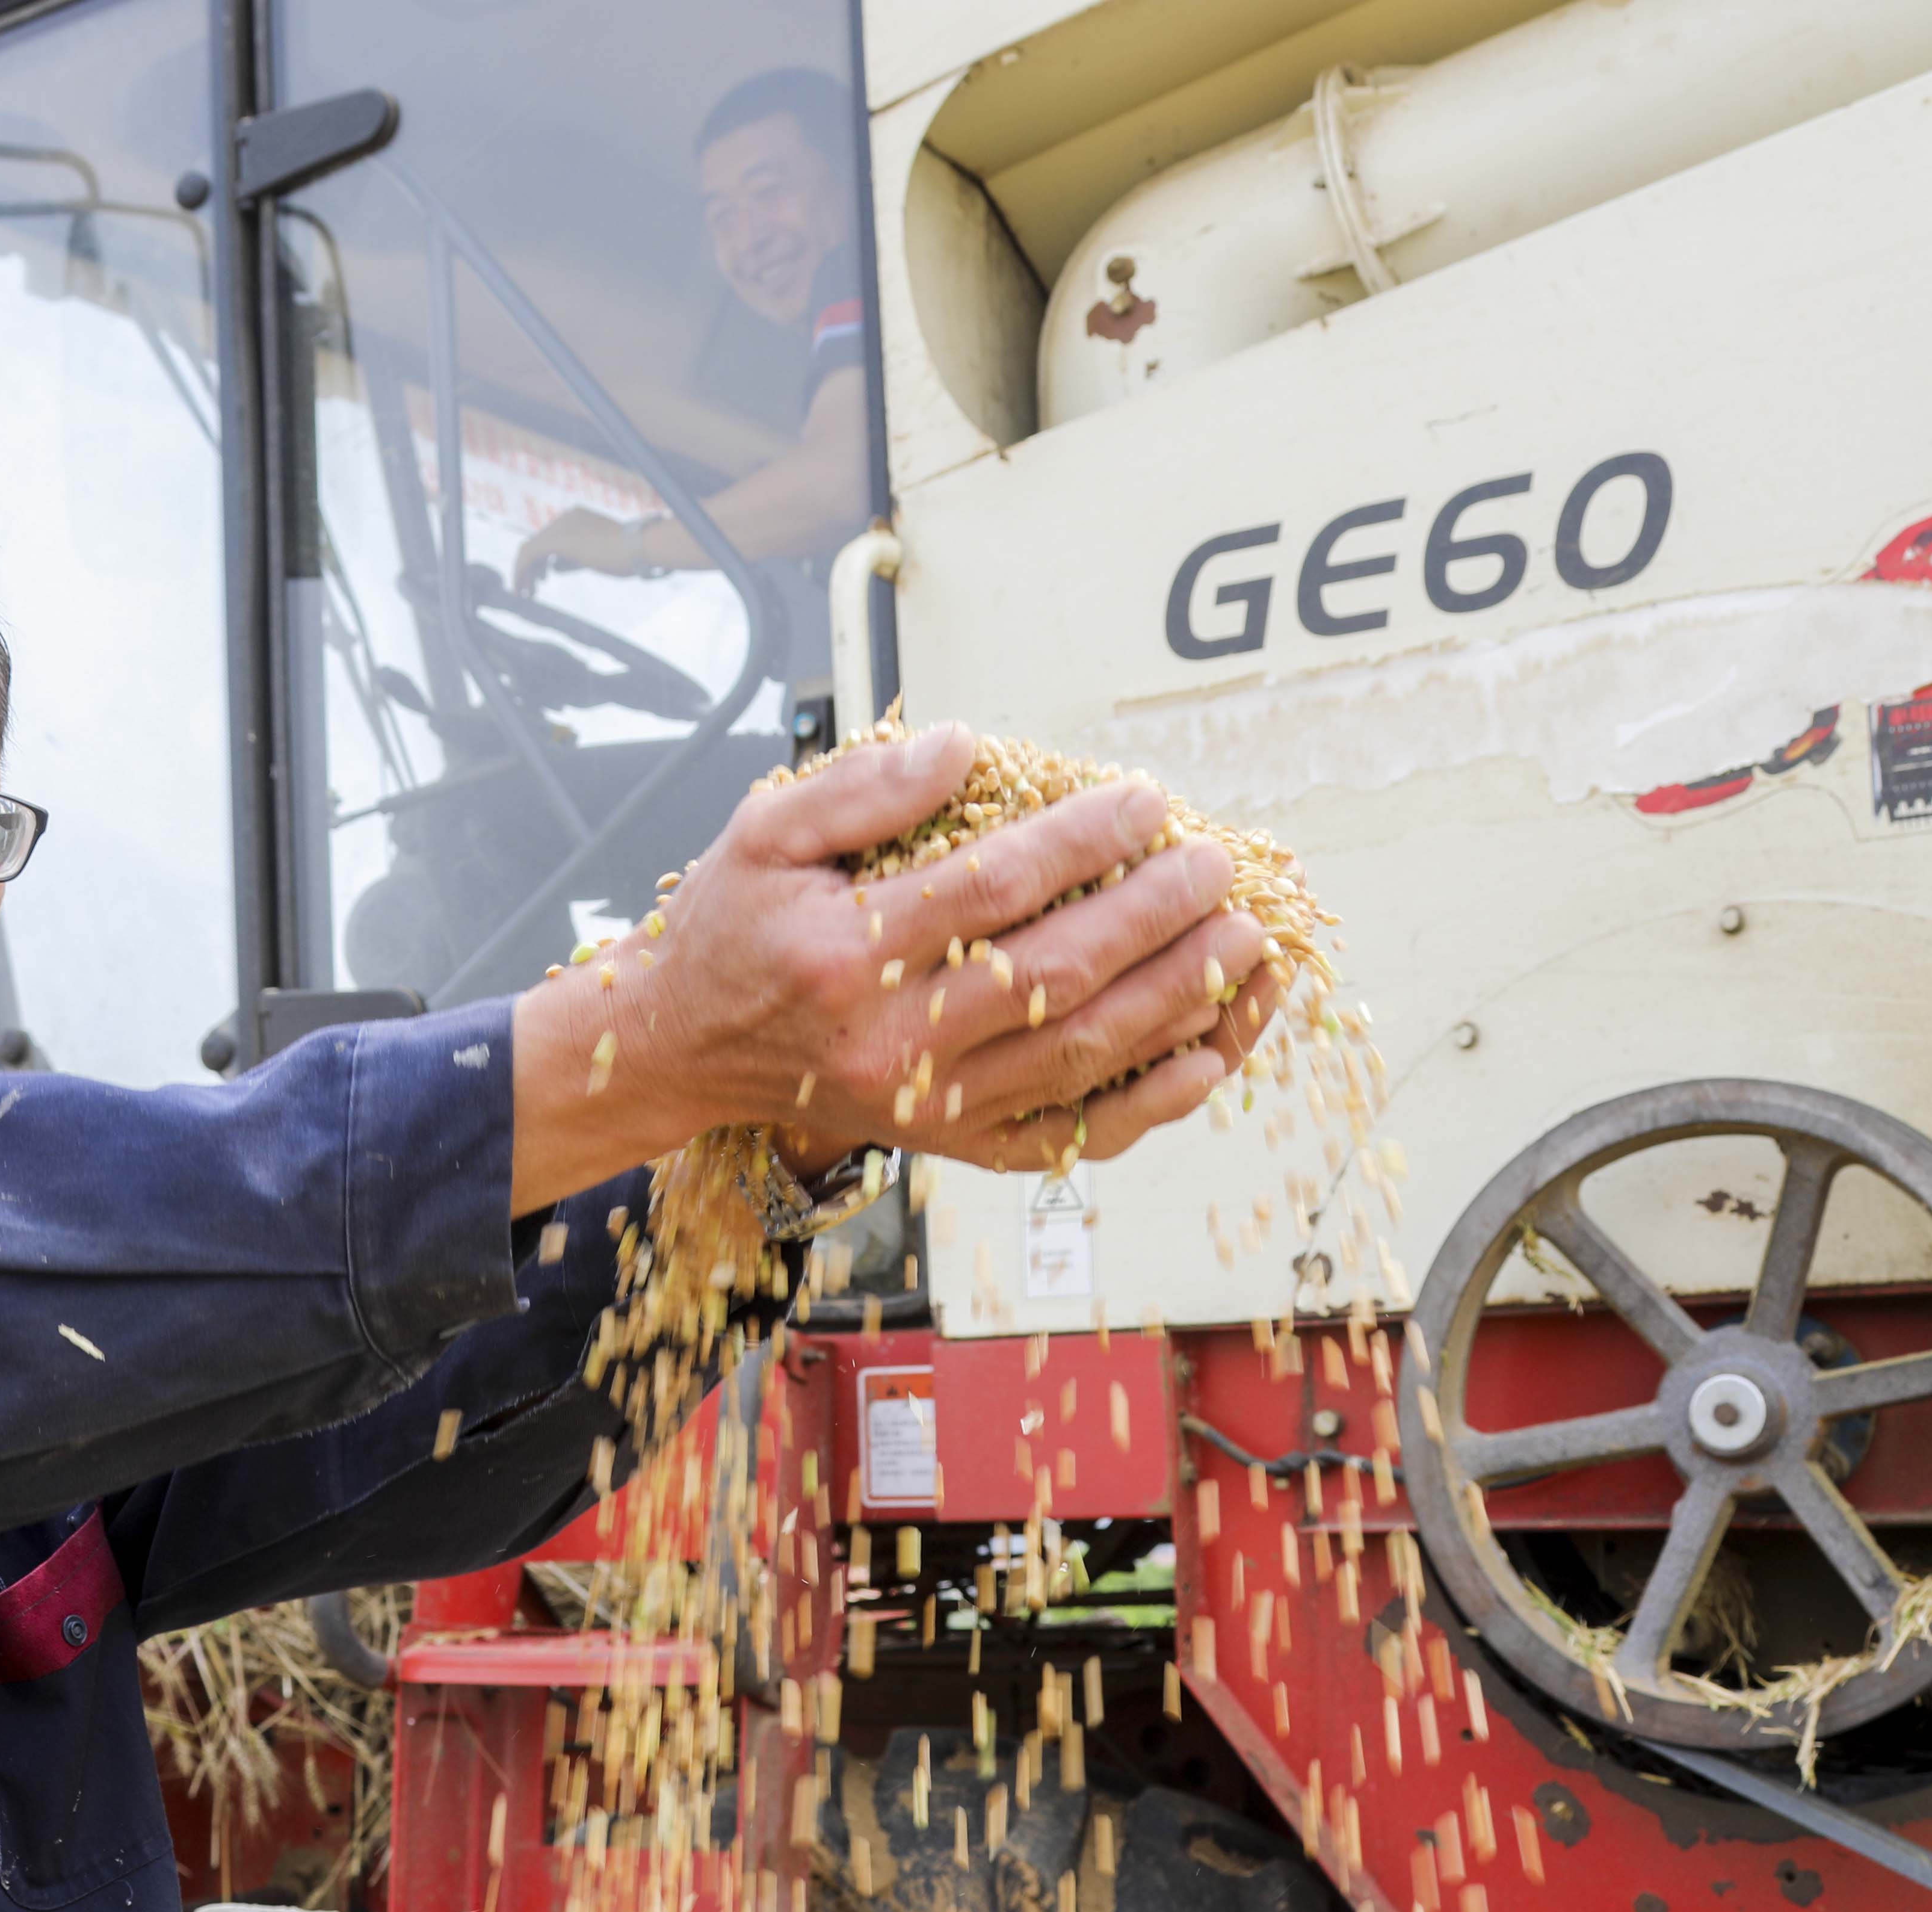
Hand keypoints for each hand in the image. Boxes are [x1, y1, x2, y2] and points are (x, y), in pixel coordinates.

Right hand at [506, 723, 1286, 1211]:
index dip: (1080, 841)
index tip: (1146, 799)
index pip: (991, 891)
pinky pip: (1073, 1136)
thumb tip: (966, 745)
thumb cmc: (734, 927)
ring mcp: (930, 1106)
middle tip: (1218, 867)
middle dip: (1154, 919)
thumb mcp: (766, 830)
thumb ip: (863, 785)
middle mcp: (892, 1043)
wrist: (683, 1049)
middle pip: (1055, 978)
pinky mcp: (954, 1145)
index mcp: (844, 955)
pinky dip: (1152, 1104)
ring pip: (1082, 1060)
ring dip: (1180, 1004)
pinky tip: (1213, 1057)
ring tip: (1248, 946)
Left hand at [514, 505, 644, 597]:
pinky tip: (522, 589)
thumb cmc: (627, 555)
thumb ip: (573, 559)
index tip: (540, 580)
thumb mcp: (595, 556)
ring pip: (529, 549)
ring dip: (522, 573)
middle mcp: (566, 518)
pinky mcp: (558, 540)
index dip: (540, 561)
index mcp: (576, 517)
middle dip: (529, 569)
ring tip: (524, 594)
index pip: (549, 538)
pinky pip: (528, 555)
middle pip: (537, 543)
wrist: (640, 547)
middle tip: (528, 591)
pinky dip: (520, 571)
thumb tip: (554, 567)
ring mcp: (561, 526)